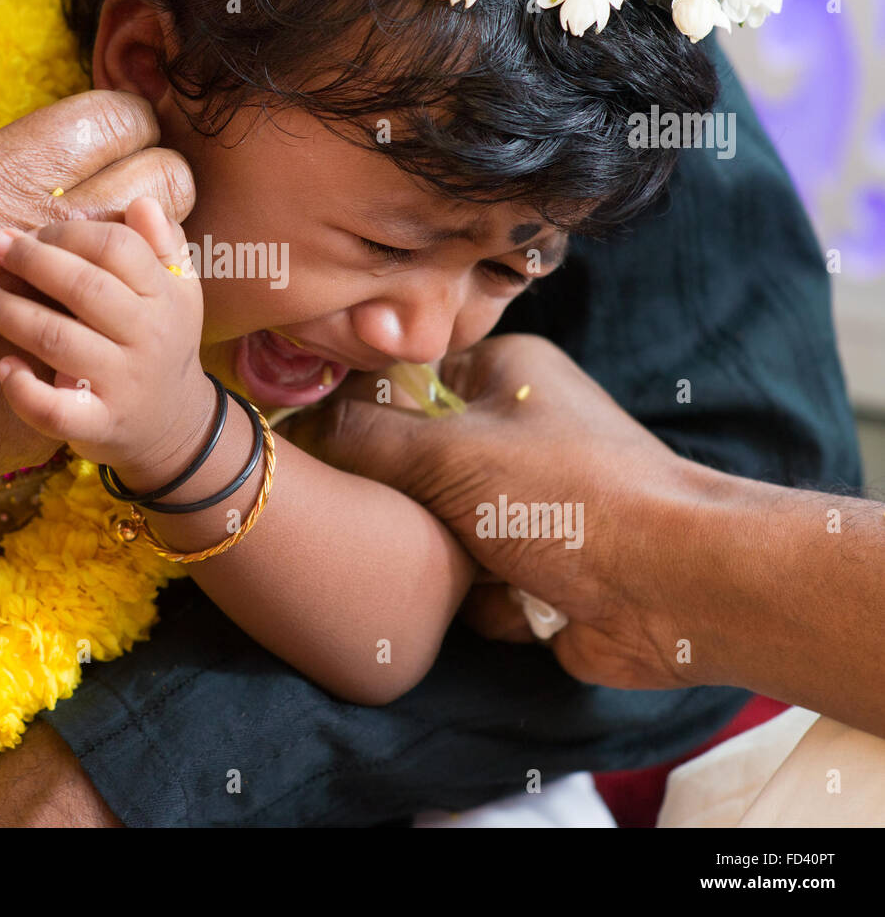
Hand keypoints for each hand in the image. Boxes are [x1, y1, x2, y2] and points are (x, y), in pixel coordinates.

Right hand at [0, 92, 195, 538]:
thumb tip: (16, 160)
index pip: (113, 119)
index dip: (127, 124)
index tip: (121, 137)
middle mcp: (41, 236)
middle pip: (160, 179)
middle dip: (158, 181)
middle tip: (133, 200)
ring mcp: (65, 311)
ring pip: (157, 260)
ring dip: (147, 255)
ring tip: (120, 263)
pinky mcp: (70, 377)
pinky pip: (122, 334)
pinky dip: (116, 324)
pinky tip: (94, 325)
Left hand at [0, 197, 210, 477]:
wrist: (174, 427)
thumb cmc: (162, 343)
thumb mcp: (179, 292)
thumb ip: (161, 245)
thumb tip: (140, 202)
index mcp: (165, 296)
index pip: (119, 248)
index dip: (70, 233)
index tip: (33, 230)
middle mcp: (148, 338)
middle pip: (86, 287)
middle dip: (32, 260)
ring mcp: (123, 384)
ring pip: (58, 341)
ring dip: (6, 312)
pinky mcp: (99, 425)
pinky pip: (54, 409)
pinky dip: (22, 388)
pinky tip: (1, 365)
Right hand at [282, 334, 701, 690]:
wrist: (676, 587)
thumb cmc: (564, 495)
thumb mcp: (444, 453)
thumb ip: (359, 437)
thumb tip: (293, 427)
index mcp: (501, 371)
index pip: (400, 379)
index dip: (357, 413)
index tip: (315, 445)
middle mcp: (515, 427)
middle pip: (412, 460)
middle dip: (404, 500)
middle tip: (386, 516)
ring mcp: (528, 499)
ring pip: (437, 526)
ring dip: (444, 555)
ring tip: (467, 562)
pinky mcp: (537, 563)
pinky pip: (471, 579)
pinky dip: (481, 596)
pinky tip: (509, 597)